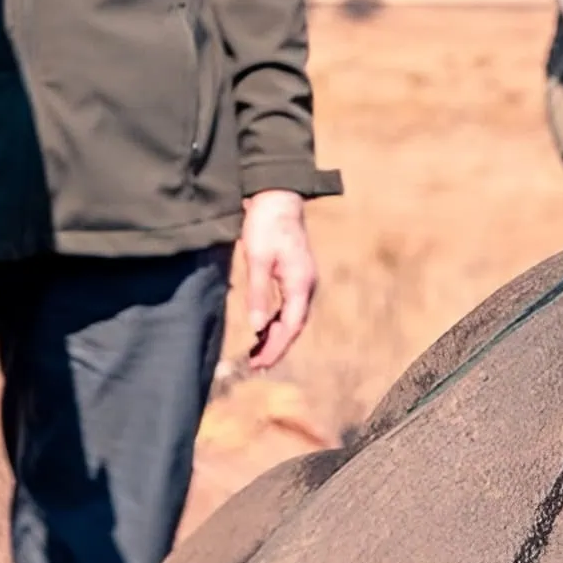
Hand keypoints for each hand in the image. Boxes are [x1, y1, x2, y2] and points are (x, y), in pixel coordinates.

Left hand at [240, 189, 317, 370]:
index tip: (259, 364)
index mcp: (300, 283)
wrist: (278, 196)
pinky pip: (289, 307)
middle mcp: (307, 285)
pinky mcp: (296, 275)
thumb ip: (258, 294)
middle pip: (294, 327)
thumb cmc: (266, 224)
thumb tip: (257, 328)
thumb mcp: (257, 258)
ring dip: (276, 337)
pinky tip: (263, 329)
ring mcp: (303, 280)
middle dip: (276, 348)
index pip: (290, 327)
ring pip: (292, 318)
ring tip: (256, 354)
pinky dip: (276, 322)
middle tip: (255, 367)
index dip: (275, 348)